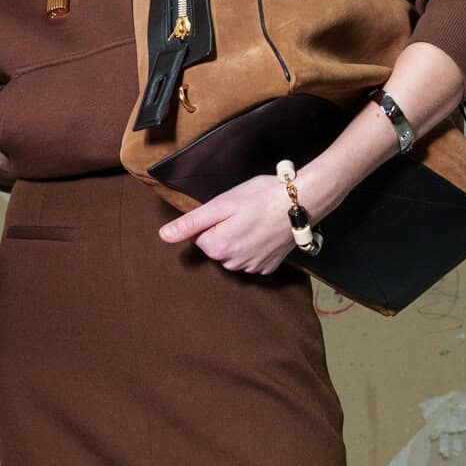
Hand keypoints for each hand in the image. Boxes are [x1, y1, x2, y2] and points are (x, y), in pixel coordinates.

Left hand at [158, 173, 298, 273]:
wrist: (301, 202)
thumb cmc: (261, 197)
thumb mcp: (221, 204)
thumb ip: (191, 223)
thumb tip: (163, 236)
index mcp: (217, 248)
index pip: (200, 237)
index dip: (213, 221)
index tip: (229, 210)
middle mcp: (232, 264)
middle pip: (217, 248)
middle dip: (225, 232)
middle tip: (244, 213)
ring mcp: (252, 267)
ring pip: (234, 254)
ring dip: (240, 240)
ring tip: (256, 221)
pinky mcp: (269, 267)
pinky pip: (253, 260)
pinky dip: (256, 248)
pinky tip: (266, 233)